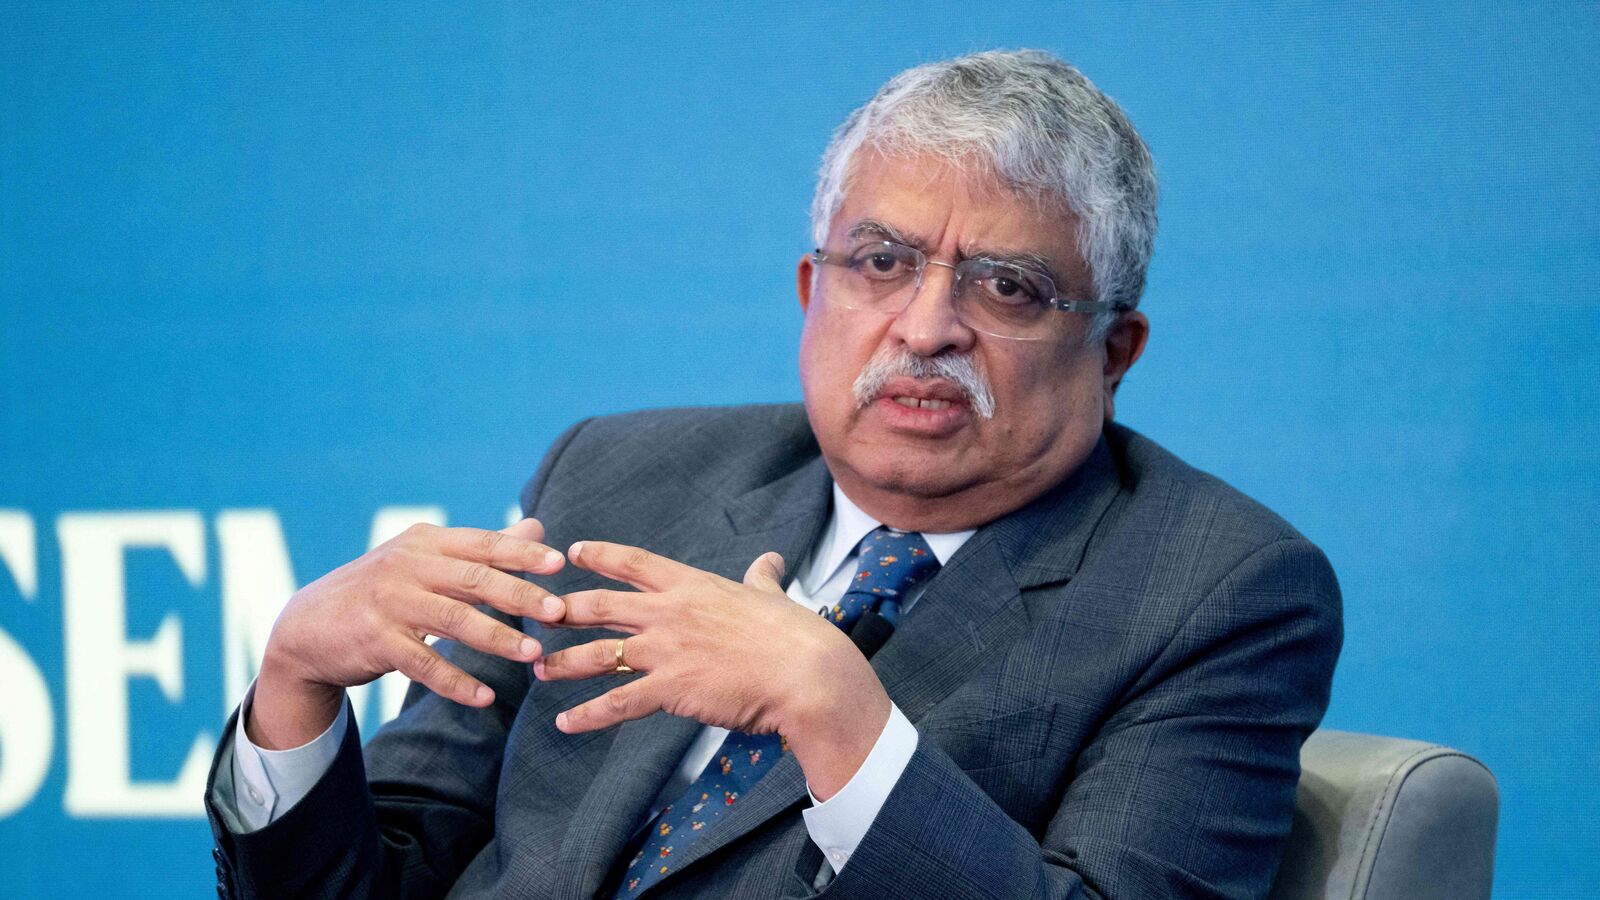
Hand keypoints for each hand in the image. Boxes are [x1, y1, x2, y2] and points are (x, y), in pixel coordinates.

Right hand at [248, 518, 565, 748]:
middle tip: (559, 612)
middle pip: (474, 579)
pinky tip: (485, 698)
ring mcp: (389, 603)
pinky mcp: (375, 641)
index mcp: (426, 542)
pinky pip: (423, 664)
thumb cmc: (384, 591)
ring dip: (497, 639)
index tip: (560, 564)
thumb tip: (538, 529)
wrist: (307, 627)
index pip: (483, 544)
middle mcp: (407, 566)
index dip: (522, 553)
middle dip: (520, 596)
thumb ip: (483, 550)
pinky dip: (456, 682)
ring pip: (453, 620)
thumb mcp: (426, 560)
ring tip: (533, 655)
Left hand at [534, 541, 891, 798]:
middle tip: (536, 614)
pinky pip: (618, 703)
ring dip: (564, 663)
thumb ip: (762, 578)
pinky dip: (587, 715)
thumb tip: (770, 559)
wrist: (806, 673)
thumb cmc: (795, 635)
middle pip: (602, 605)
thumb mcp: (772, 597)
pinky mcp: (671, 688)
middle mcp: (671, 612)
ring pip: (598, 654)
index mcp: (693, 585)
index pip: (635, 563)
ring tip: (538, 670)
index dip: (600, 555)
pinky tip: (566, 723)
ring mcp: (667, 650)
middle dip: (564, 609)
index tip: (571, 551)